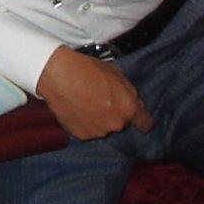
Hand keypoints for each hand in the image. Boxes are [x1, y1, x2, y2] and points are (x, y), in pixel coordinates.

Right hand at [36, 45, 153, 140]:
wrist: (58, 74)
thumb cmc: (87, 69)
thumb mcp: (116, 73)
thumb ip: (128, 91)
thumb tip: (134, 102)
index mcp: (128, 108)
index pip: (145, 123)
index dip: (142, 119)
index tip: (138, 116)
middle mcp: (115, 124)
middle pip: (120, 123)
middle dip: (114, 113)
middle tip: (100, 98)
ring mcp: (97, 131)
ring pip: (102, 127)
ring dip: (97, 119)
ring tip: (84, 102)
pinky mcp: (79, 134)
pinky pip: (86, 129)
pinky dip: (82, 122)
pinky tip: (75, 108)